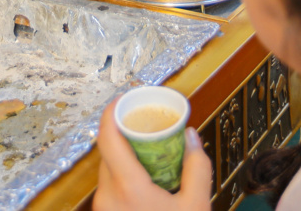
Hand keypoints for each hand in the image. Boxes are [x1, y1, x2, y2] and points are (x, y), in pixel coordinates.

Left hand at [94, 100, 211, 210]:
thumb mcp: (196, 205)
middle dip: (126, 137)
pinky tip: (143, 179)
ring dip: (124, 158)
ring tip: (148, 154)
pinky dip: (123, 176)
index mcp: (129, 188)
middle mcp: (108, 196)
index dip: (111, 114)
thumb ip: (197, 169)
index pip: (108, 139)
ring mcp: (103, 207)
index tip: (121, 100)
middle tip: (145, 128)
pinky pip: (110, 186)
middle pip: (109, 153)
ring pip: (108, 170)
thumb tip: (191, 136)